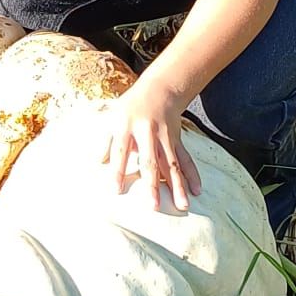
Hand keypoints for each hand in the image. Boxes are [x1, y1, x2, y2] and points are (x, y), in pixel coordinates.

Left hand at [102, 81, 202, 212]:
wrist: (160, 89)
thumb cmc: (131, 107)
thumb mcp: (114, 117)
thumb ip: (107, 141)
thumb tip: (98, 163)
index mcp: (127, 126)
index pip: (121, 151)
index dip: (118, 170)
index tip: (116, 190)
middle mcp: (148, 133)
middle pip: (150, 162)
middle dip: (153, 185)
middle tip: (154, 206)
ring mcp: (165, 138)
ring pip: (172, 165)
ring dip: (178, 186)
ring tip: (183, 205)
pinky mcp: (177, 140)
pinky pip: (186, 159)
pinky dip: (192, 175)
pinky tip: (197, 190)